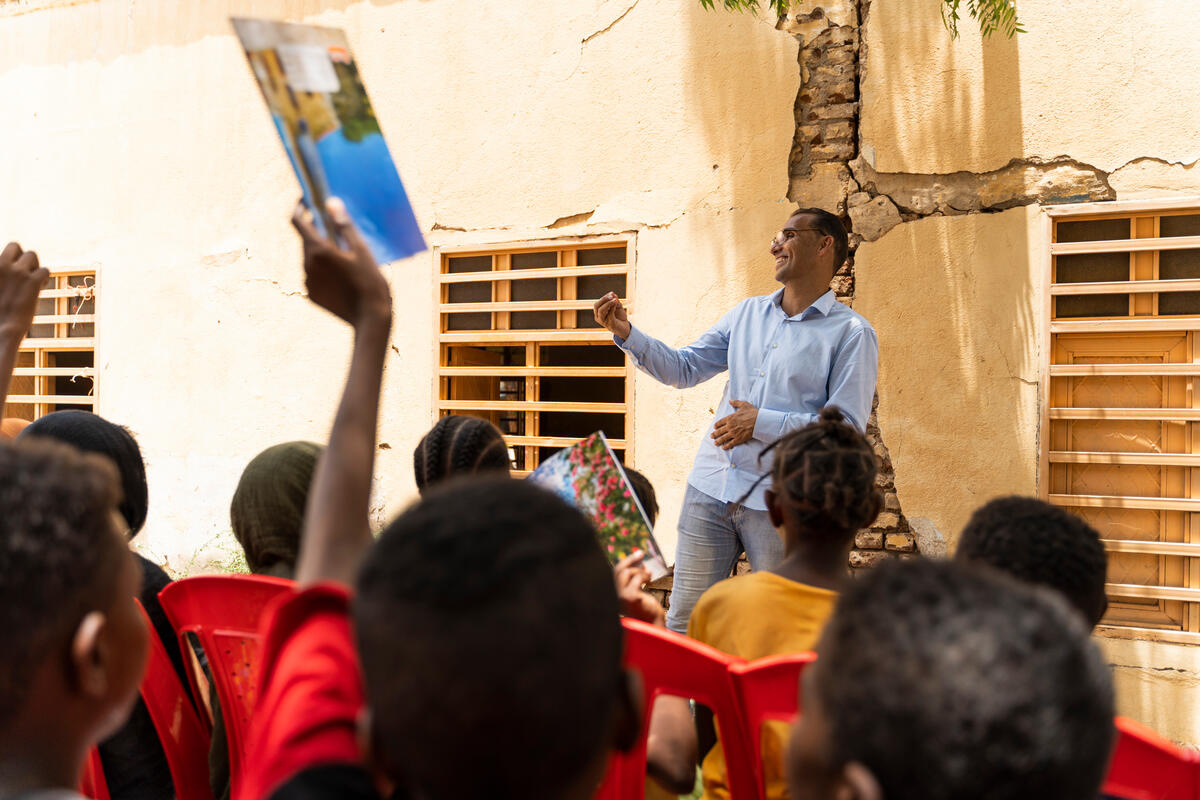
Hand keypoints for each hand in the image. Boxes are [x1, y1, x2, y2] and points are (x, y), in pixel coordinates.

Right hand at [0, 242, 49, 339]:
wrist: (0, 329)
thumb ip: (2, 278)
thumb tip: (8, 281)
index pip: (3, 251)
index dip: (9, 260)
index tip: (10, 275)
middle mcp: (1, 265)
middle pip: (15, 245)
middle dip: (21, 257)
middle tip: (22, 274)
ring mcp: (17, 272)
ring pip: (32, 254)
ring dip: (33, 265)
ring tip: (30, 282)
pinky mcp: (32, 282)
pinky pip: (45, 270)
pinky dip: (43, 278)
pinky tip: (38, 289)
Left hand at [292, 198, 391, 330]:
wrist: (370, 319)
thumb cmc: (370, 282)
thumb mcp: (361, 250)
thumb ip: (344, 226)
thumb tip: (331, 203)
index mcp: (318, 250)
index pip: (297, 221)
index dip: (300, 208)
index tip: (309, 201)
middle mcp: (307, 265)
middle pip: (306, 240)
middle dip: (318, 231)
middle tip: (338, 230)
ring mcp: (308, 281)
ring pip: (310, 258)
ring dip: (322, 252)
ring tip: (346, 257)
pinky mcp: (312, 295)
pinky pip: (314, 275)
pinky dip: (324, 270)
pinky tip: (344, 276)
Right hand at [593, 291, 630, 338]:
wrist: (625, 328)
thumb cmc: (619, 317)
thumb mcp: (617, 306)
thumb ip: (615, 300)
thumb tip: (612, 293)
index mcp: (598, 313)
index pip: (597, 304)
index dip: (604, 298)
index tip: (611, 293)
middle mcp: (598, 318)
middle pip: (596, 306)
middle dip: (604, 299)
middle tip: (612, 296)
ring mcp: (603, 322)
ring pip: (601, 310)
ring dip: (608, 303)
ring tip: (615, 300)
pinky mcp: (610, 324)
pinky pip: (609, 314)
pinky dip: (613, 308)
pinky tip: (617, 304)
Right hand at [613, 551, 665, 625]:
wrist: (651, 624)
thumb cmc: (644, 609)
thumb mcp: (633, 593)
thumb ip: (630, 581)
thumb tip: (636, 561)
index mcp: (612, 594)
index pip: (613, 573)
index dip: (625, 562)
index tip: (636, 555)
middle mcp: (613, 595)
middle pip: (618, 570)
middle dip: (630, 559)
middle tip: (641, 554)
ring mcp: (620, 596)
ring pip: (626, 573)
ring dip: (640, 571)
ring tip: (648, 576)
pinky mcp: (630, 597)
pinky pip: (637, 578)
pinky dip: (644, 576)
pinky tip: (649, 581)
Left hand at [711, 400, 756, 449]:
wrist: (759, 421)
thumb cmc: (752, 413)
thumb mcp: (744, 405)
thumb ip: (736, 403)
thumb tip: (730, 401)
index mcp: (730, 418)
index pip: (720, 422)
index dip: (716, 425)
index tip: (714, 427)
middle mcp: (730, 426)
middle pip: (719, 431)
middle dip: (714, 434)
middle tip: (711, 436)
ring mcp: (733, 433)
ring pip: (723, 438)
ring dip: (718, 441)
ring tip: (715, 443)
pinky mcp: (738, 439)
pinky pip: (730, 443)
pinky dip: (726, 446)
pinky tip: (723, 448)